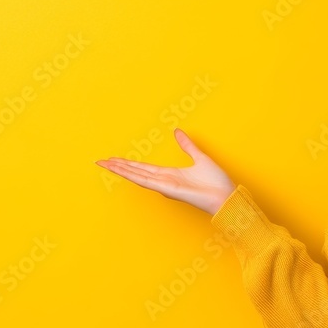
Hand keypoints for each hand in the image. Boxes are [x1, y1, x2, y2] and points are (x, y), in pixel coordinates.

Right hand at [95, 128, 236, 214]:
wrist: (225, 196)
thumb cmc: (216, 182)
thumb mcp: (199, 157)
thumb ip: (187, 145)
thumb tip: (177, 131)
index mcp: (169, 174)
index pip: (143, 167)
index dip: (129, 163)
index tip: (115, 158)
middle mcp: (163, 180)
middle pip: (135, 171)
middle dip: (118, 166)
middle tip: (101, 160)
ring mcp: (163, 185)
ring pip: (136, 175)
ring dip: (120, 169)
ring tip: (104, 163)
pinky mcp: (167, 188)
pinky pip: (146, 180)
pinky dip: (131, 174)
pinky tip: (120, 170)